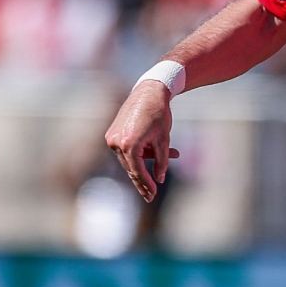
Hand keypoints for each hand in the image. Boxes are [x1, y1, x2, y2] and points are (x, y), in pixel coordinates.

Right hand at [104, 80, 182, 201]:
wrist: (149, 91)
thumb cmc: (159, 115)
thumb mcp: (164, 140)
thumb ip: (162, 162)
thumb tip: (159, 179)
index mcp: (129, 145)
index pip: (138, 171)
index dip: (147, 184)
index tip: (153, 195)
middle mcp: (116, 142)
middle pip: (131, 168)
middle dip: (143, 180)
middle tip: (151, 195)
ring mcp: (112, 138)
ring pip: (129, 159)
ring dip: (145, 162)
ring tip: (173, 153)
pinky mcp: (112, 134)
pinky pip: (125, 150)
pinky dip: (138, 153)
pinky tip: (155, 149)